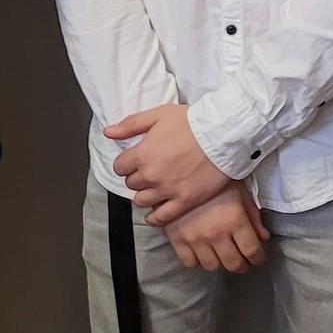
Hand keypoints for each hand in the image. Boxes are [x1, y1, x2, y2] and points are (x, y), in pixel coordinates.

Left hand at [106, 104, 232, 222]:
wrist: (223, 134)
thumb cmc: (192, 122)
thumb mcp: (159, 115)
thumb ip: (131, 125)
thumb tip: (108, 132)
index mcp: (142, 154)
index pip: (119, 167)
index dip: (126, 163)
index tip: (136, 160)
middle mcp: (151, 175)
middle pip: (131, 184)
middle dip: (138, 177)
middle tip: (150, 171)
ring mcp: (167, 190)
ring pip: (142, 201)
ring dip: (145, 195)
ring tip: (155, 188)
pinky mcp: (183, 201)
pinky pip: (161, 218)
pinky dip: (154, 218)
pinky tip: (155, 214)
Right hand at [165, 186, 267, 273]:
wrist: (180, 170)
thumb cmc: (215, 177)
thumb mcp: (240, 191)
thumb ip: (253, 216)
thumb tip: (263, 238)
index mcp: (235, 219)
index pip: (252, 251)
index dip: (258, 258)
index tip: (258, 258)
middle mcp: (216, 233)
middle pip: (233, 264)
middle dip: (242, 265)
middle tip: (243, 261)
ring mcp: (195, 238)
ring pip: (212, 266)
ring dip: (220, 263)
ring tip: (223, 256)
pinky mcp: (177, 238)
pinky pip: (189, 262)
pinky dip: (197, 261)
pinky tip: (202, 253)